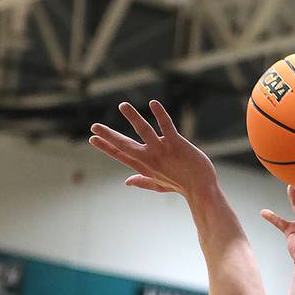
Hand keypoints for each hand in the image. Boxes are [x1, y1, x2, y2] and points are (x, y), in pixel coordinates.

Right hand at [89, 101, 216, 200]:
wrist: (202, 190)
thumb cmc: (182, 185)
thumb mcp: (159, 185)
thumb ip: (142, 181)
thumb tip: (126, 181)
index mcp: (145, 166)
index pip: (121, 155)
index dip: (106, 147)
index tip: (92, 138)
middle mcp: (150, 159)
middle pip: (125, 145)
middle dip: (109, 136)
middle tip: (94, 126)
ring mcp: (162, 151)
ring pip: (144, 132)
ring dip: (133, 118)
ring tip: (123, 105)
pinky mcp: (176, 145)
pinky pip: (166, 127)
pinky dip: (160, 115)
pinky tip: (153, 103)